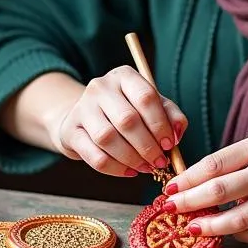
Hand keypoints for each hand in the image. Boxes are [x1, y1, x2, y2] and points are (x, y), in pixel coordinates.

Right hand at [47, 66, 187, 177]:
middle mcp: (100, 87)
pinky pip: (94, 156)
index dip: (160, 124)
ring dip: (132, 158)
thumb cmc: (127, 111)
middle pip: (127, 120)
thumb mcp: (151, 106)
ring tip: (145, 168)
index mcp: (124, 76)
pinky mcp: (70, 131)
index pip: (146, 97)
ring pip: (108, 138)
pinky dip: (115, 168)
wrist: (86, 119)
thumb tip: (176, 134)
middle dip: (148, 146)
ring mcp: (82, 108)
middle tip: (159, 162)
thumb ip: (170, 115)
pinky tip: (129, 171)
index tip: (170, 144)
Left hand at [162, 132, 247, 244]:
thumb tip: (190, 185)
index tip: (169, 189)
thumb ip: (230, 162)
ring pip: (236, 220)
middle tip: (170, 209)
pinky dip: (236, 235)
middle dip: (188, 203)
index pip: (214, 165)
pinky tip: (225, 231)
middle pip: (219, 192)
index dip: (187, 180)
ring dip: (208, 226)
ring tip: (192, 227)